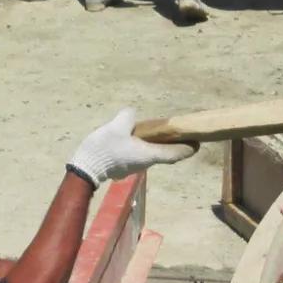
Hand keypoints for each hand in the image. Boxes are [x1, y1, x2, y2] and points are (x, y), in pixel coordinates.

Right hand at [67, 108, 197, 187]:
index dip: (188, 149)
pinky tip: (137, 137)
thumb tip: (131, 113)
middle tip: (180, 133)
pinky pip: (140, 155)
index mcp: (148, 155)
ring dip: (157, 144)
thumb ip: (127, 117)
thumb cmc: (103, 149)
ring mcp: (135, 167)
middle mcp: (145, 163)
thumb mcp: (116, 127)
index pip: (174, 154)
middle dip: (174, 144)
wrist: (84, 169)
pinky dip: (144, 146)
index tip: (197, 143)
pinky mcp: (125, 166)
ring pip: (151, 154)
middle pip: (164, 154)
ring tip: (159, 131)